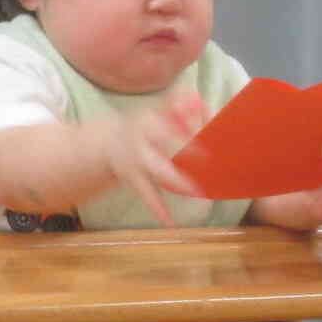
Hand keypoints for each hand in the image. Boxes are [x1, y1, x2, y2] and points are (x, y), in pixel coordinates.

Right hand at [94, 90, 208, 225]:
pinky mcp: (134, 179)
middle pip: (165, 141)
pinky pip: (148, 195)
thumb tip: (200, 99)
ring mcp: (136, 160)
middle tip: (209, 159)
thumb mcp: (159, 112)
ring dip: (177, 181)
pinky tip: (170, 223)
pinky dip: (159, 210)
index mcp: (150, 119)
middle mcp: (141, 138)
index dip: (192, 123)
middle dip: (187, 149)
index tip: (212, 131)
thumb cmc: (147, 127)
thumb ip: (180, 106)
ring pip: (157, 170)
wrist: (108, 144)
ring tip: (196, 191)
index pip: (173, 118)